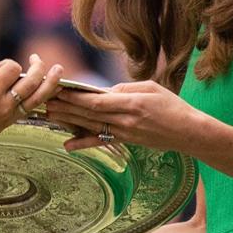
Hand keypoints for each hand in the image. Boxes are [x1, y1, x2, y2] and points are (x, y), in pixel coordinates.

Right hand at [0, 50, 63, 150]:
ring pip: (37, 97)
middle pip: (30, 82)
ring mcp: (9, 115)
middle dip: (37, 67)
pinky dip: (43, 97)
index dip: (7, 64)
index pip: (12, 70)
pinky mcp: (10, 122)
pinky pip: (32, 108)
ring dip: (50, 83)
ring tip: (59, 70)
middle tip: (37, 58)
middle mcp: (3, 105)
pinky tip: (49, 89)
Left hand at [46, 80, 195, 152]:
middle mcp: (125, 120)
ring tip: (49, 114)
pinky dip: (83, 143)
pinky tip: (67, 144)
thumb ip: (126, 88)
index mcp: (132, 103)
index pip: (98, 101)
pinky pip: (101, 141)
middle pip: (89, 113)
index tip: (59, 89)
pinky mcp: (126, 141)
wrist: (188, 132)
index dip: (76, 96)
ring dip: (69, 120)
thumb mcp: (151, 88)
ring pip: (91, 125)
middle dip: (65, 106)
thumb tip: (104, 91)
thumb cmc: (172, 106)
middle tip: (44, 99)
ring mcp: (124, 133)